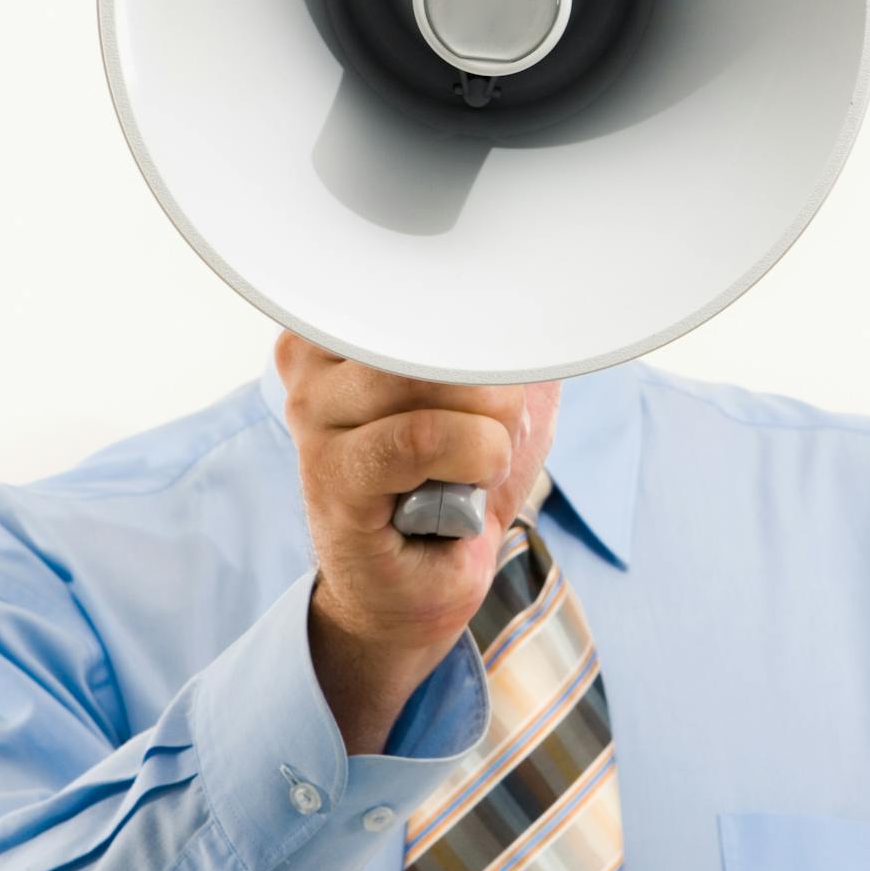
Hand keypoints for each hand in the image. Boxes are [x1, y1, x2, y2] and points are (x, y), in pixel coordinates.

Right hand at [275, 332, 560, 753]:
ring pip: (433, 384)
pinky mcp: (334, 478)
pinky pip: (421, 438)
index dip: (481, 328)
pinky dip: (472, 458)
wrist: (418, 585)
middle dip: (495, 388)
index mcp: (346, 328)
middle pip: (434, 332)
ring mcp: (315, 420)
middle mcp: (315, 363)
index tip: (499, 364)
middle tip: (492, 433)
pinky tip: (468, 488)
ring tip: (476, 465)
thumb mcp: (498, 397)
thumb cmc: (454, 487)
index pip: (426, 285)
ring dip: (489, 431)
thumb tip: (554, 295)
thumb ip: (511, 339)